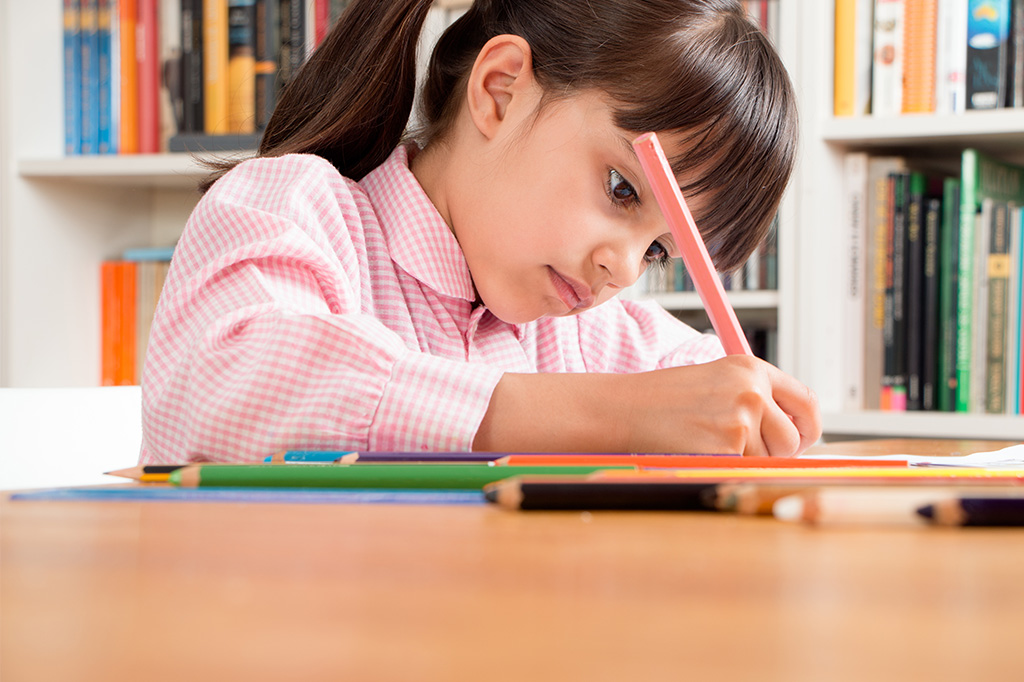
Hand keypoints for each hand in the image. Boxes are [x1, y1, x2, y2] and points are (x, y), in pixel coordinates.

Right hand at [475, 356, 820, 456]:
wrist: (623, 408)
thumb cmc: (664, 401)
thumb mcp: (715, 383)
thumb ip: (756, 400)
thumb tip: (796, 438)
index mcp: (751, 368)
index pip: (806, 402)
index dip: (808, 429)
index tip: (800, 443)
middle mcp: (751, 388)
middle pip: (793, 439)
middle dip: (773, 455)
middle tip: (737, 452)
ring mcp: (740, 415)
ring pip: (771, 460)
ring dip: (746, 464)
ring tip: (708, 446)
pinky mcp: (726, 444)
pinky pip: (745, 472)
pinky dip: (726, 471)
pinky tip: (699, 454)